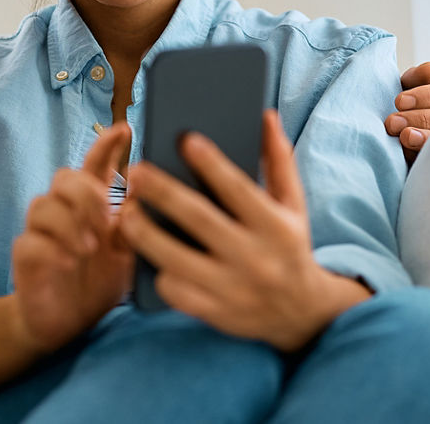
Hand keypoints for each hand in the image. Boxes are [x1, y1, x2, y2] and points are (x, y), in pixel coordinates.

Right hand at [10, 124, 133, 352]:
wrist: (69, 324)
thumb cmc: (99, 282)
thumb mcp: (126, 255)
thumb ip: (132, 226)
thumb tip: (145, 194)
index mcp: (91, 205)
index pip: (94, 165)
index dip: (106, 145)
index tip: (123, 130)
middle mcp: (64, 211)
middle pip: (64, 177)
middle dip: (86, 192)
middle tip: (106, 217)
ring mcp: (41, 232)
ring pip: (43, 204)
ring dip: (69, 223)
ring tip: (90, 247)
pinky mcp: (25, 256)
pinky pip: (30, 240)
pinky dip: (51, 247)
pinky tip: (69, 261)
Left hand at [119, 111, 368, 351]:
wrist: (302, 315)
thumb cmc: (290, 247)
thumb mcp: (293, 205)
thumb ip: (279, 161)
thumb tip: (266, 114)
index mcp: (276, 227)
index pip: (239, 189)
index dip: (212, 163)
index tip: (185, 138)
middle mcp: (255, 258)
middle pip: (199, 219)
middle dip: (162, 192)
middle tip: (135, 170)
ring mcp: (233, 289)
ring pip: (177, 259)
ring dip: (145, 233)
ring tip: (127, 211)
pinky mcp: (215, 313)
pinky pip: (175, 292)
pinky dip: (157, 271)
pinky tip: (145, 253)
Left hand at [387, 61, 429, 155]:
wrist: (390, 135)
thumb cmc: (401, 107)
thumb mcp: (406, 89)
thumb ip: (416, 78)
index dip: (425, 96)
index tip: (399, 101)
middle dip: (418, 118)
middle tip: (392, 122)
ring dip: (424, 138)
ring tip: (405, 137)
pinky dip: (424, 155)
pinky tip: (409, 153)